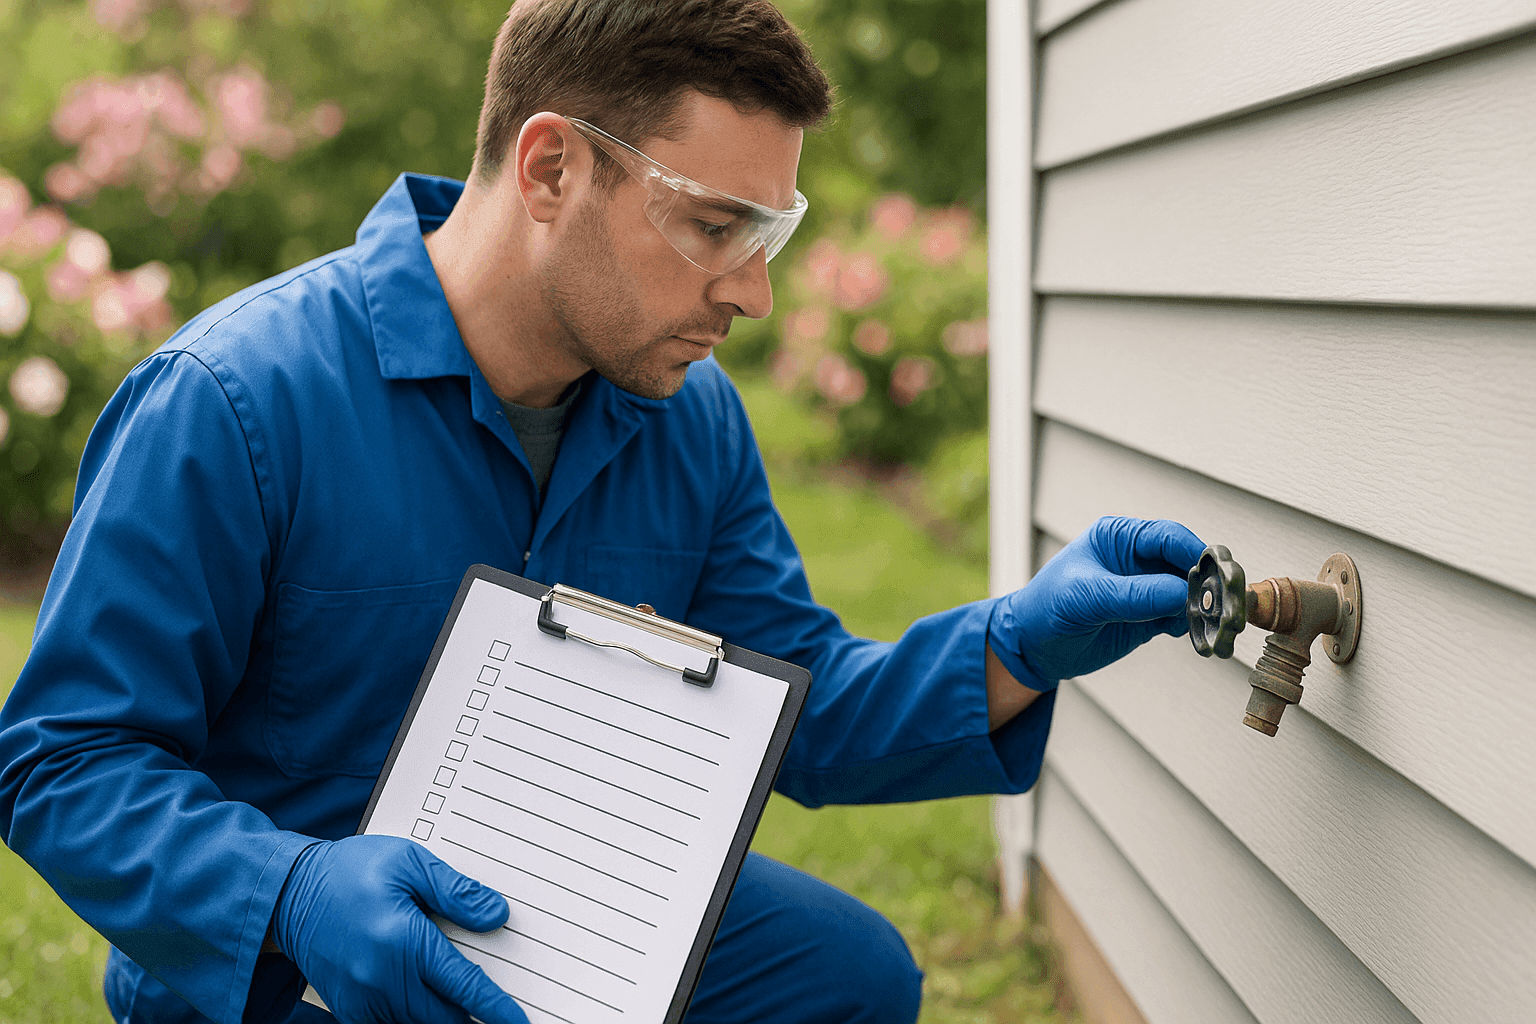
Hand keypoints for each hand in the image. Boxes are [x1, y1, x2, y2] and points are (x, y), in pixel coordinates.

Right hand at [273, 834, 529, 1023]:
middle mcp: (382, 979)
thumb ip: (455, 892)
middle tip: (496, 1011)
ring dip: (443, 1017)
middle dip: (472, 1018)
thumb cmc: (350, 872)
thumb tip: (496, 915)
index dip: (496, 1008)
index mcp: (402, 941)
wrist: (289, 893)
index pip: (464, 986)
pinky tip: (426, 1001)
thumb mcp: (408, 862)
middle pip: (445, 1017)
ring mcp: (362, 1000)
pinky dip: (414, 1018)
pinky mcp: (349, 1009)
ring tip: (462, 1005)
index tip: (519, 1021)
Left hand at [989, 516, 1204, 689]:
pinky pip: (1185, 617)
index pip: (1169, 536)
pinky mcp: (1152, 616)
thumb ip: (1134, 594)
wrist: (1033, 647)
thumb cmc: (1047, 608)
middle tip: (1226, 604)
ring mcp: (1148, 588)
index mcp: (1119, 536)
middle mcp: (1138, 558)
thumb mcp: (1086, 597)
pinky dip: (1196, 625)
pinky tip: (1198, 636)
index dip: (1196, 553)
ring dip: (1207, 607)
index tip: (1217, 573)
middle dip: (1209, 583)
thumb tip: (1183, 593)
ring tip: (1218, 624)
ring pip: (1192, 592)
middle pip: (1188, 563)